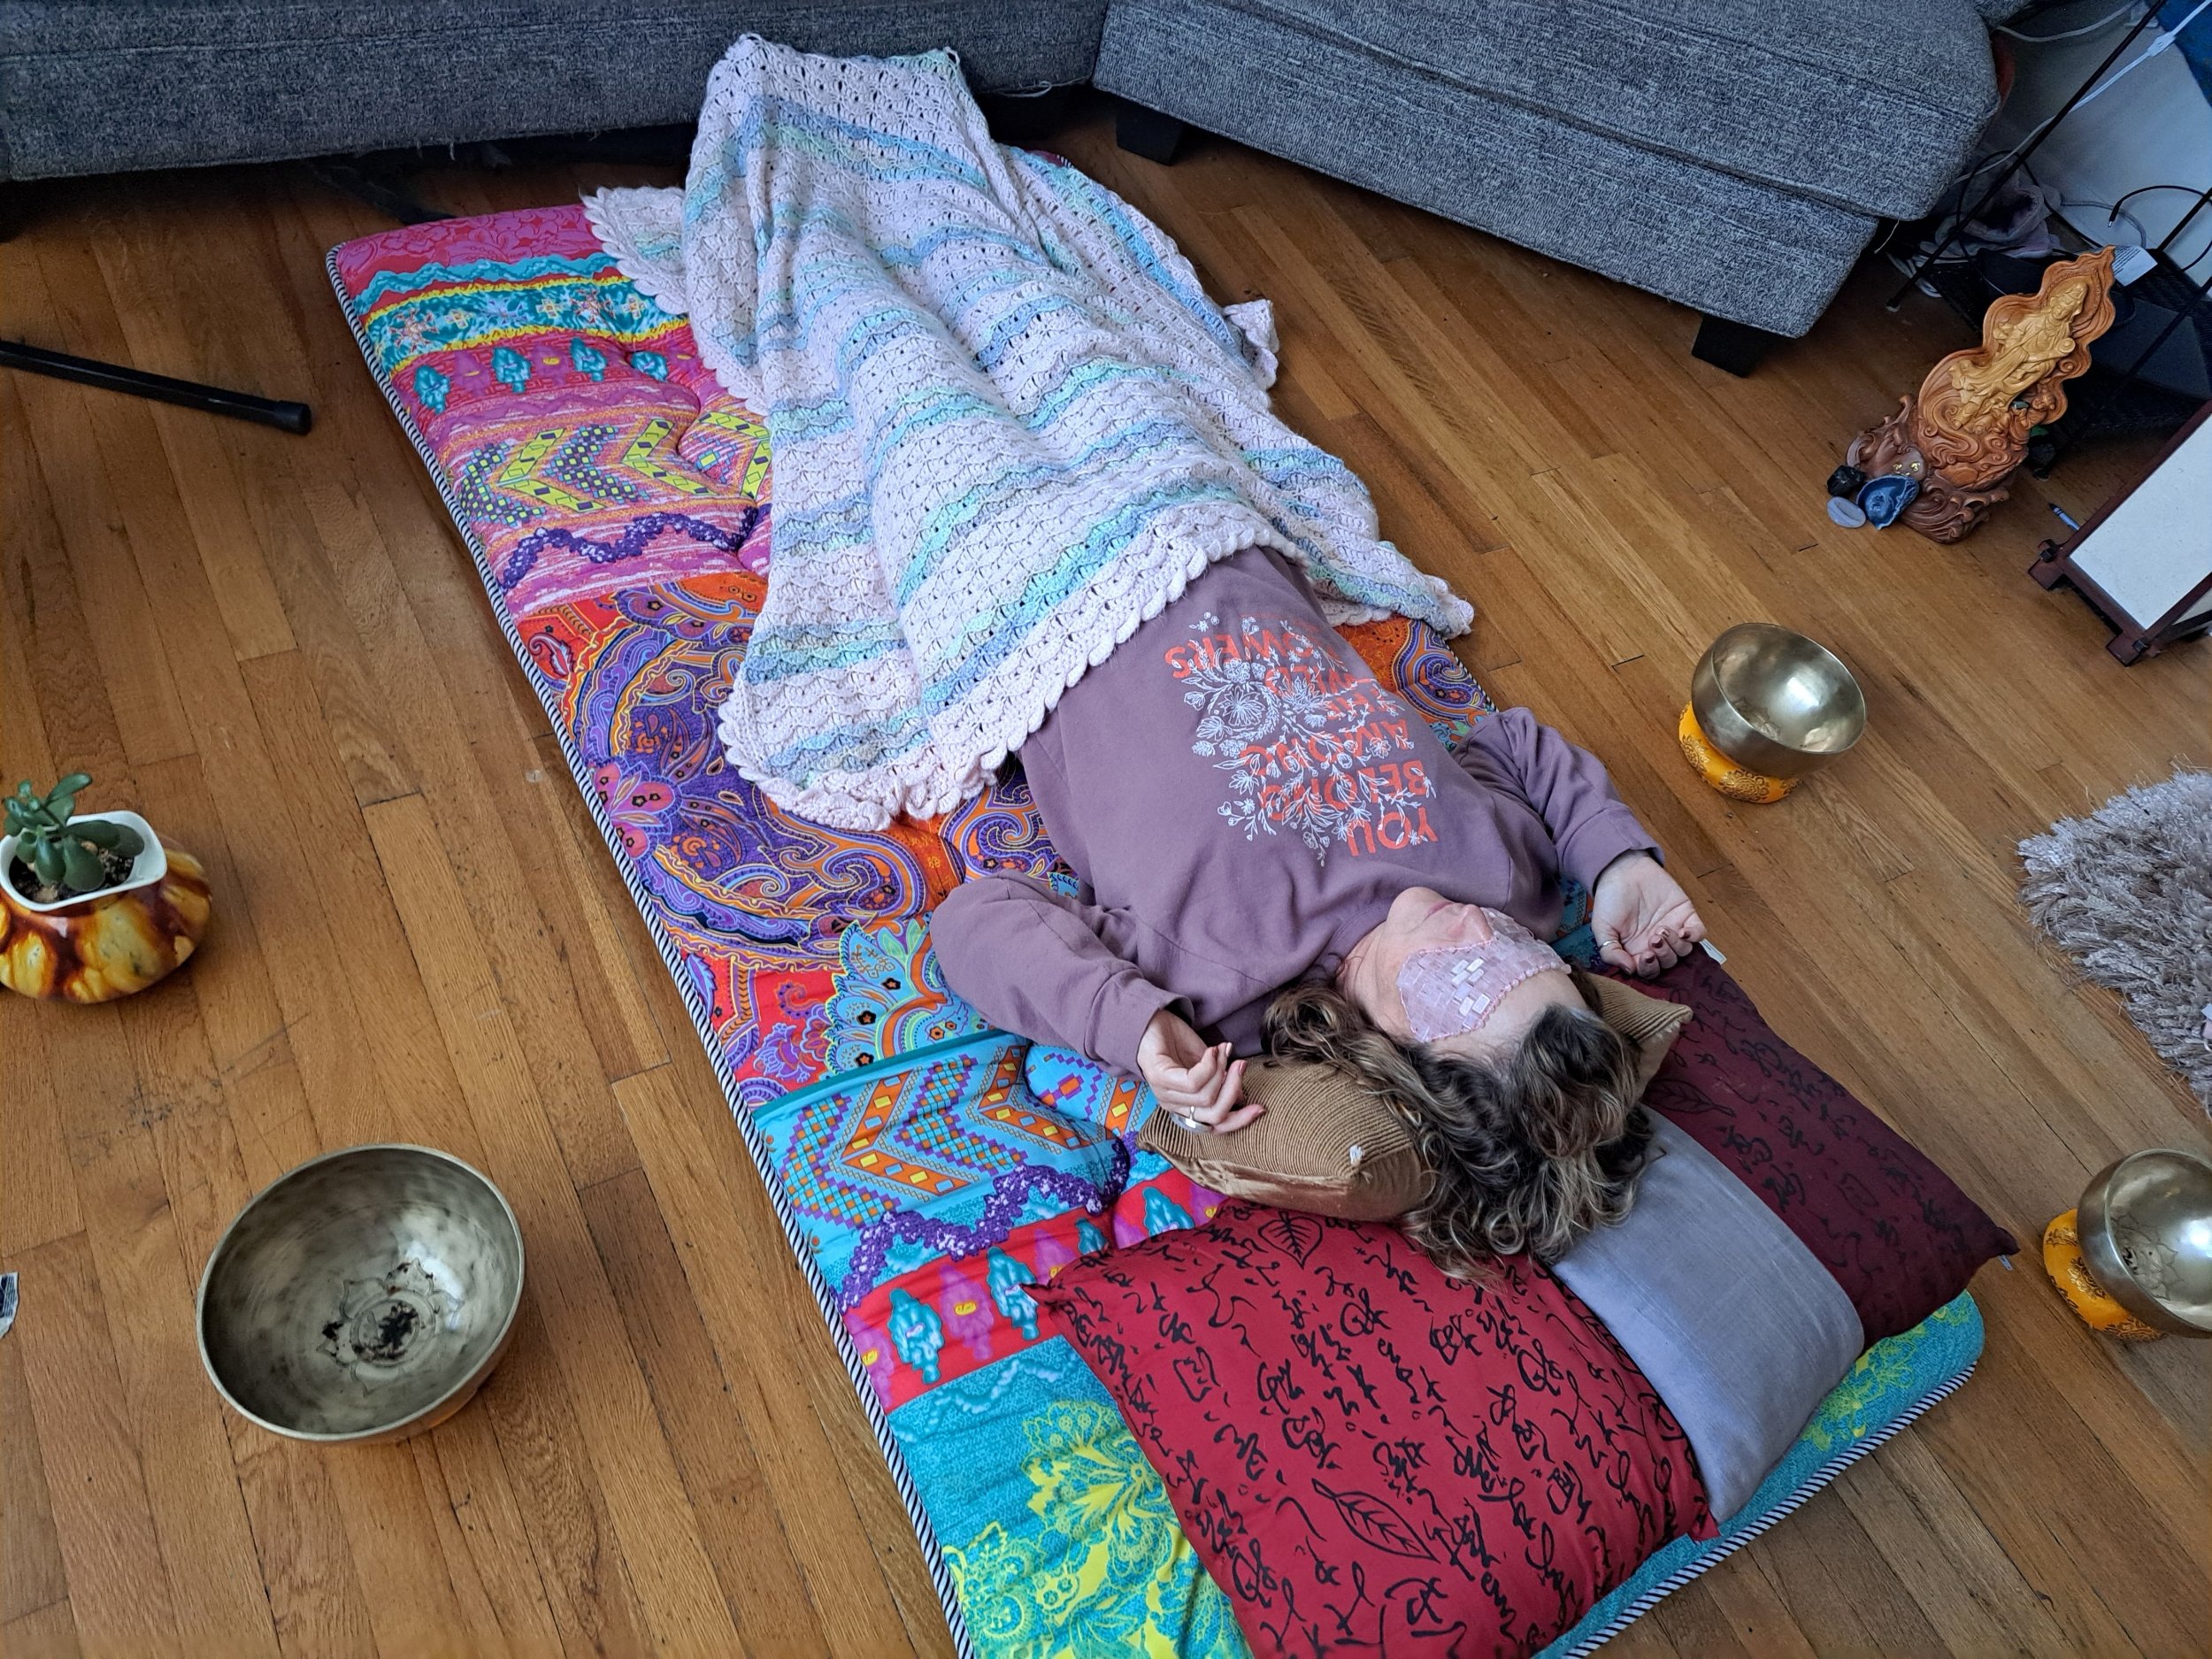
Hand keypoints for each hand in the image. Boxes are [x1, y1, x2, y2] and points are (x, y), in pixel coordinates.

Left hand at [1137, 1008, 1261, 1133]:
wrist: (1153, 1020)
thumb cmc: (1178, 1043)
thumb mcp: (1207, 1065)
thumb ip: (1221, 1081)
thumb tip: (1241, 1095)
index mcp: (1186, 1107)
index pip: (1214, 1127)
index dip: (1239, 1120)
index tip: (1260, 1108)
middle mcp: (1174, 1106)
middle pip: (1214, 1115)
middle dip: (1234, 1090)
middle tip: (1240, 1065)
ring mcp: (1165, 1094)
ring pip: (1206, 1097)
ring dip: (1221, 1071)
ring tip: (1221, 1051)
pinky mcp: (1159, 1078)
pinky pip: (1193, 1082)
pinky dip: (1209, 1066)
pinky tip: (1212, 1050)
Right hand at [1591, 852, 1705, 977]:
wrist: (1623, 869)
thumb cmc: (1610, 898)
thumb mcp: (1601, 927)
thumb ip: (1610, 952)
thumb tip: (1629, 970)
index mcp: (1636, 950)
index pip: (1649, 971)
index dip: (1649, 968)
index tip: (1644, 956)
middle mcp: (1656, 943)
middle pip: (1668, 963)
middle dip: (1663, 956)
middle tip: (1653, 939)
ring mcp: (1673, 930)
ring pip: (1684, 951)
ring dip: (1675, 945)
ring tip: (1661, 929)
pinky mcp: (1686, 915)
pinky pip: (1699, 933)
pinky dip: (1694, 936)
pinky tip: (1682, 931)